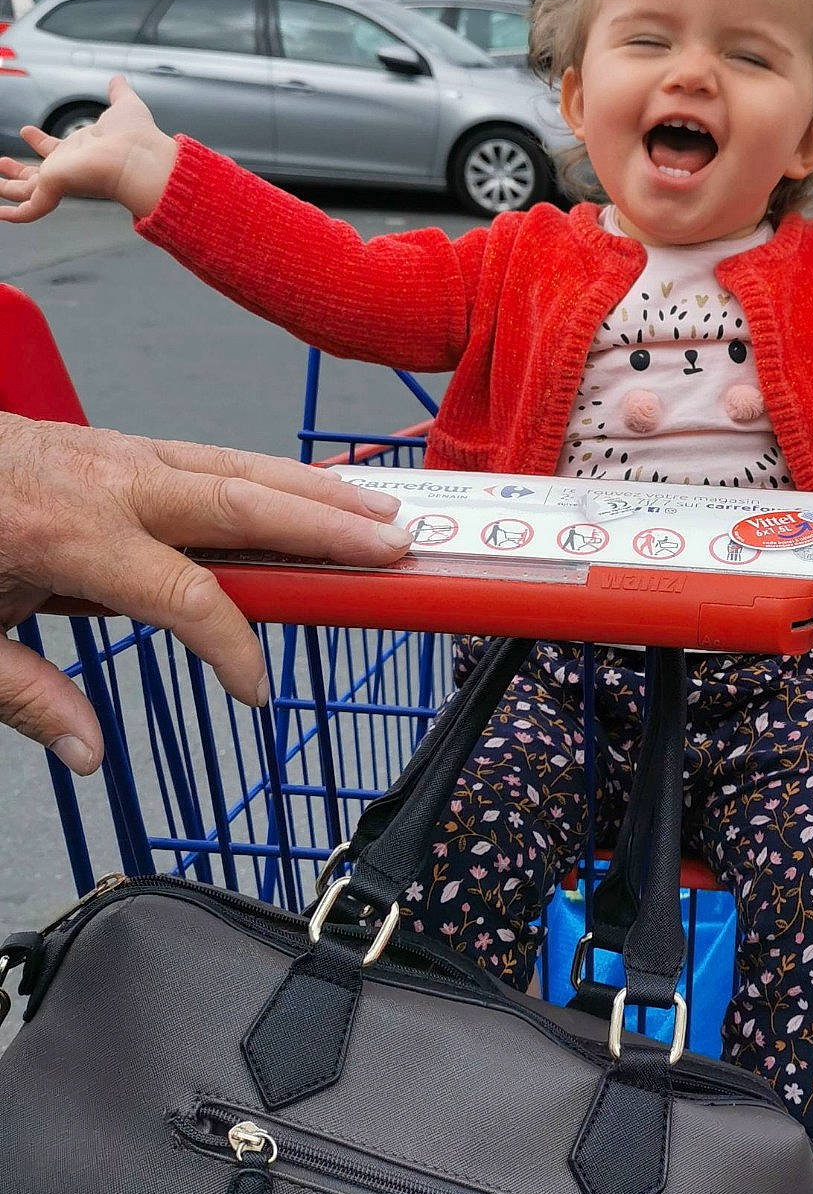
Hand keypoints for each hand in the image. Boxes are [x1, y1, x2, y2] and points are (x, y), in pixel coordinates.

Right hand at [0, 75, 178, 222]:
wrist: (140, 157)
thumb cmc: (136, 136)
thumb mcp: (124, 106)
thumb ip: (118, 93)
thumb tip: (118, 80)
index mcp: (80, 150)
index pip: (54, 148)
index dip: (39, 141)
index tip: (26, 130)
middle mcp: (68, 167)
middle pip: (37, 173)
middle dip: (18, 170)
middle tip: (1, 163)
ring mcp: (60, 180)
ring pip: (27, 191)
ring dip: (9, 187)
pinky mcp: (54, 189)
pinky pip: (29, 209)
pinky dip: (14, 214)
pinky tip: (1, 214)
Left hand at [0, 417, 413, 771]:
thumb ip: (27, 694)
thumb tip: (88, 749)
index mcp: (68, 532)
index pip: (186, 594)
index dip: (233, 648)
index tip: (257, 693)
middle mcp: (107, 481)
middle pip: (240, 503)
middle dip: (325, 528)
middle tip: (395, 550)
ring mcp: (116, 453)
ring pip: (238, 466)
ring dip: (316, 491)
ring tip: (383, 511)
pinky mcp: (116, 444)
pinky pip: (212, 456)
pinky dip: (271, 475)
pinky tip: (311, 492)